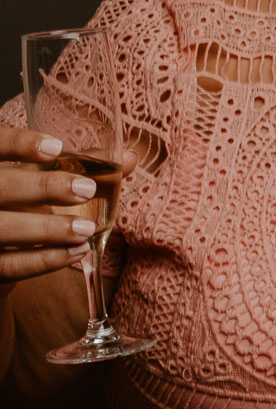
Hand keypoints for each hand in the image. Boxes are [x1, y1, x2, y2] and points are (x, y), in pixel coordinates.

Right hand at [0, 127, 132, 286]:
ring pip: (2, 228)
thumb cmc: (22, 200)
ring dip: (48, 229)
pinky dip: (44, 260)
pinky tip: (78, 252)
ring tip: (88, 229)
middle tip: (87, 189)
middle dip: (42, 187)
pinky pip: (9, 265)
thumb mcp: (39, 176)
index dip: (17, 144)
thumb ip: (80, 164)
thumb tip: (129, 158)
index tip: (55, 147)